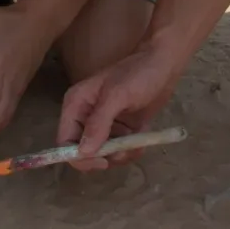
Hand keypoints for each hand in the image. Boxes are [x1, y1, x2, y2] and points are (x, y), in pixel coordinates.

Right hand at [57, 40, 185, 170]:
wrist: (164, 66)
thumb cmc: (138, 75)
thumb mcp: (117, 96)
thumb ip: (99, 123)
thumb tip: (83, 152)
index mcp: (76, 105)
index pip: (65, 140)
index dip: (78, 156)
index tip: (101, 162)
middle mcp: (86, 117)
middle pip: (84, 151)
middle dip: (104, 156)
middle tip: (123, 151)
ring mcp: (104, 125)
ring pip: (104, 154)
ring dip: (120, 154)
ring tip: (136, 142)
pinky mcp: (121, 130)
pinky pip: (120, 150)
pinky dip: (131, 151)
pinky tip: (142, 140)